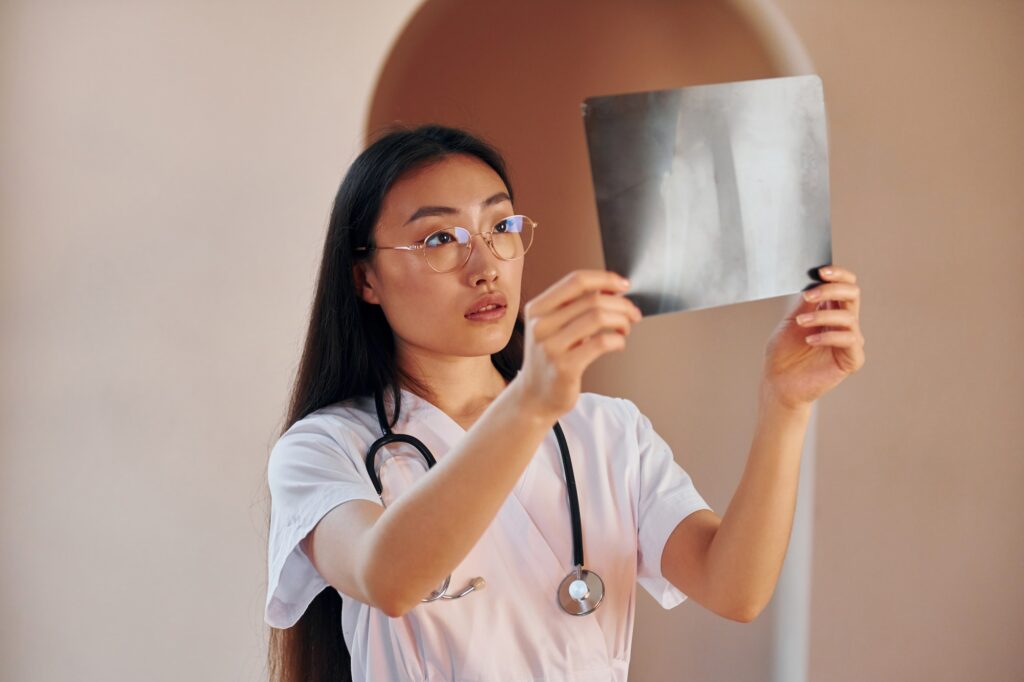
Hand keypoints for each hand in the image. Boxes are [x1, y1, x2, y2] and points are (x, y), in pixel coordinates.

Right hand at [513, 269, 642, 419]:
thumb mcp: (555, 327)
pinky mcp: (565, 367)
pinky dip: (618, 340)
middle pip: (592, 299)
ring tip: (626, 329)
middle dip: (621, 304)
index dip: (605, 279)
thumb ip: (576, 306)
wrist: (534, 397)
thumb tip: (611, 287)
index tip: (623, 285)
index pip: (575, 281)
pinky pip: (601, 343)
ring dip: (621, 320)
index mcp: (537, 309)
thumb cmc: (551, 358)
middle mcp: (541, 325)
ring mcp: (551, 347)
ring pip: (598, 318)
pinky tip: (619, 344)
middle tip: (633, 313)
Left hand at [761, 265, 865, 409]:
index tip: (822, 271)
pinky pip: (850, 340)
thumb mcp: (792, 320)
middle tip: (809, 295)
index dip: (839, 275)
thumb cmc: (783, 352)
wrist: (778, 382)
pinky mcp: (852, 359)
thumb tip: (816, 279)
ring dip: (822, 316)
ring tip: (801, 323)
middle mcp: (844, 323)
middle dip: (831, 290)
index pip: (846, 285)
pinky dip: (829, 336)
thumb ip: (806, 302)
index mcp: (831, 310)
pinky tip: (810, 340)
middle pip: (852, 295)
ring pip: (848, 317)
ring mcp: (850, 341)